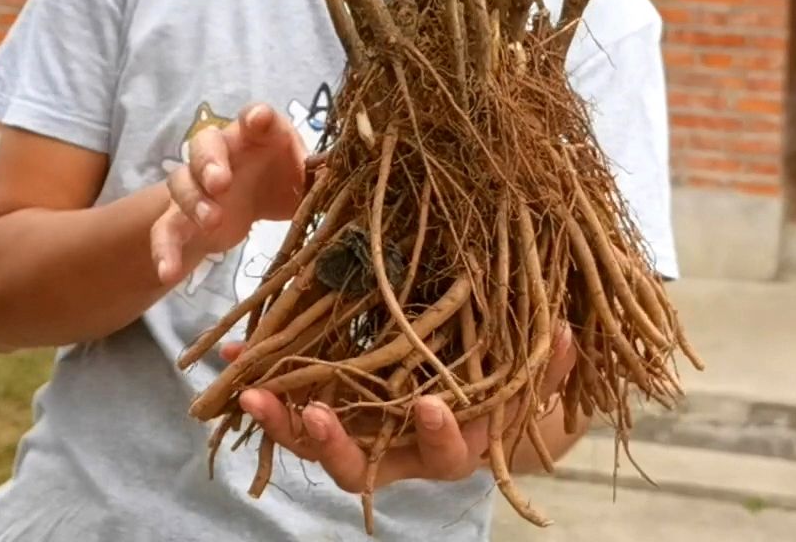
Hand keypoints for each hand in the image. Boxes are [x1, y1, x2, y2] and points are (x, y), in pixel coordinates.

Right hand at [150, 103, 308, 286]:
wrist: (250, 205)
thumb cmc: (281, 181)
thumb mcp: (304, 182)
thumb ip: (319, 178)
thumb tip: (343, 178)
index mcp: (257, 137)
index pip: (253, 117)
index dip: (255, 117)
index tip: (259, 121)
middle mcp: (223, 153)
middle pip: (204, 143)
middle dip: (210, 161)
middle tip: (221, 182)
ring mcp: (198, 185)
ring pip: (180, 181)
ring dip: (193, 200)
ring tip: (212, 222)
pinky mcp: (182, 218)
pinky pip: (164, 229)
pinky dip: (163, 249)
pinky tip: (168, 272)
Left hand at [229, 328, 575, 489]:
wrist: (467, 401)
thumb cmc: (501, 390)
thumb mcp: (527, 378)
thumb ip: (547, 362)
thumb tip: (562, 329)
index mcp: (451, 446)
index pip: (444, 451)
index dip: (437, 433)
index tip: (429, 406)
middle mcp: (397, 452)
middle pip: (357, 467)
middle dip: (329, 446)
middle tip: (311, 417)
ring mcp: (358, 435)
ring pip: (313, 444)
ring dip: (281, 423)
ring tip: (251, 393)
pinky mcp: (329, 411)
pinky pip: (290, 407)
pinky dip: (264, 385)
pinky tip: (233, 358)